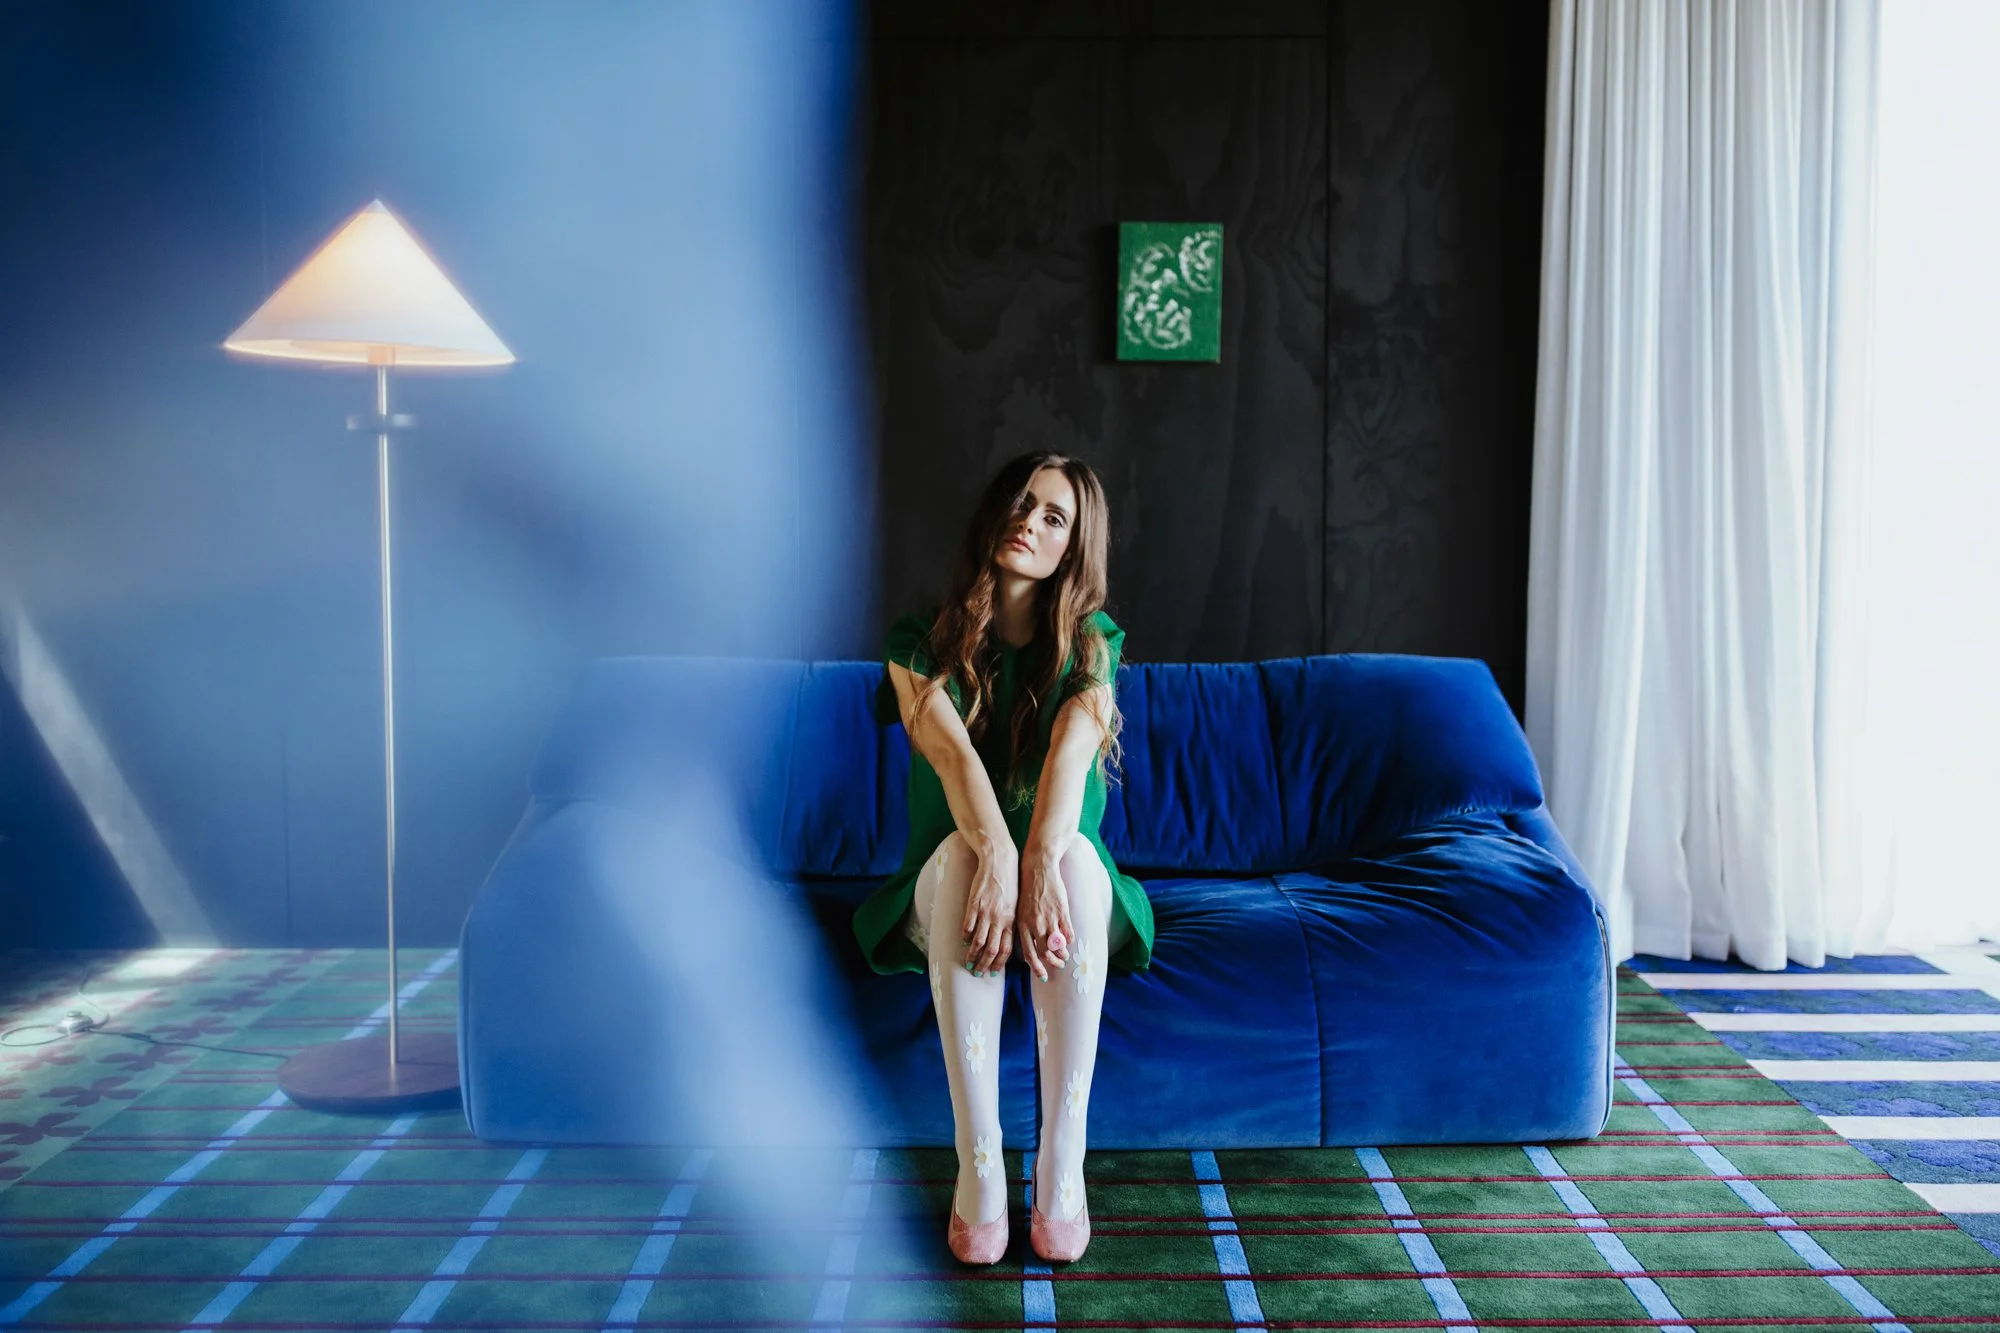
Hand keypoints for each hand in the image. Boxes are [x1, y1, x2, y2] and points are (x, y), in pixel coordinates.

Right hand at [961, 832, 1017, 974]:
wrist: (1000, 861)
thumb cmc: (1009, 883)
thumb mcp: (1015, 905)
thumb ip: (1009, 922)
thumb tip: (1003, 939)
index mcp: (1011, 921)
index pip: (1005, 949)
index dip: (998, 963)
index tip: (991, 972)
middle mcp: (999, 919)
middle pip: (991, 949)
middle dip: (983, 964)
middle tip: (976, 972)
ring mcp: (986, 912)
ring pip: (978, 941)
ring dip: (972, 954)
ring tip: (968, 961)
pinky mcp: (974, 904)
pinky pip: (968, 925)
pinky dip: (965, 935)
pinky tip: (963, 940)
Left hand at [1015, 840, 1074, 982]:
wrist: (1038, 867)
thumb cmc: (1028, 888)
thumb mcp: (1020, 909)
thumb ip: (1025, 927)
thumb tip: (1030, 945)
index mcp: (1022, 924)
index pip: (1029, 953)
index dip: (1036, 967)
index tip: (1042, 976)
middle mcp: (1035, 924)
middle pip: (1045, 953)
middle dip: (1053, 963)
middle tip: (1058, 966)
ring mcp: (1049, 918)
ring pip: (1058, 945)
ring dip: (1063, 954)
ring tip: (1065, 957)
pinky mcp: (1061, 911)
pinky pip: (1068, 933)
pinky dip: (1070, 940)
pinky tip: (1070, 942)